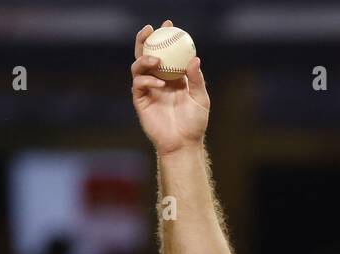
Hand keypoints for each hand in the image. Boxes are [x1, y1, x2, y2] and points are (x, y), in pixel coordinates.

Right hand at [130, 21, 209, 155]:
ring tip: (157, 60)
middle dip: (146, 39)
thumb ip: (197, 79)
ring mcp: (148, 89)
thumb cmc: (195, 123)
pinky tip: (160, 83)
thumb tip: (194, 59)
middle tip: (151, 29)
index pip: (166, 52)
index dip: (165, 37)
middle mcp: (158, 79)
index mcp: (173, 76)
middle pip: (146, 53)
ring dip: (145, 59)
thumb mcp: (201, 99)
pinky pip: (139, 84)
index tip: (169, 24)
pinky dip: (148, 80)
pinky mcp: (140, 100)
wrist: (184, 143)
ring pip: (138, 66)